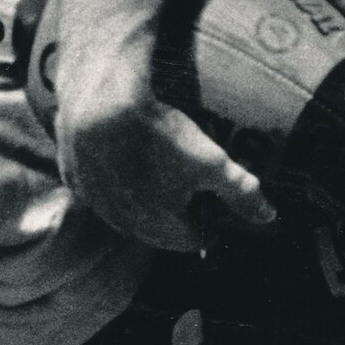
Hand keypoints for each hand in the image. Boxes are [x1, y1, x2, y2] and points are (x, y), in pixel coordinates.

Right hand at [55, 61, 274, 251]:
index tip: (217, 206)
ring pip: (124, 211)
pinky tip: (121, 159)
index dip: (210, 224)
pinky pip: (97, 190)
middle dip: (175, 215)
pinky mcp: (75, 180)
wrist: (99, 105)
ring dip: (141, 200)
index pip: (193, 239)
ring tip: (157, 171)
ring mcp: (96, 203)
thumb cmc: (158, 135)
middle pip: (157, 229)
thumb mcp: (211, 161)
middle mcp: (125, 223)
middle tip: (191, 189)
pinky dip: (111, 181)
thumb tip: (270, 218)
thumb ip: (241, 193)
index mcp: (160, 226)